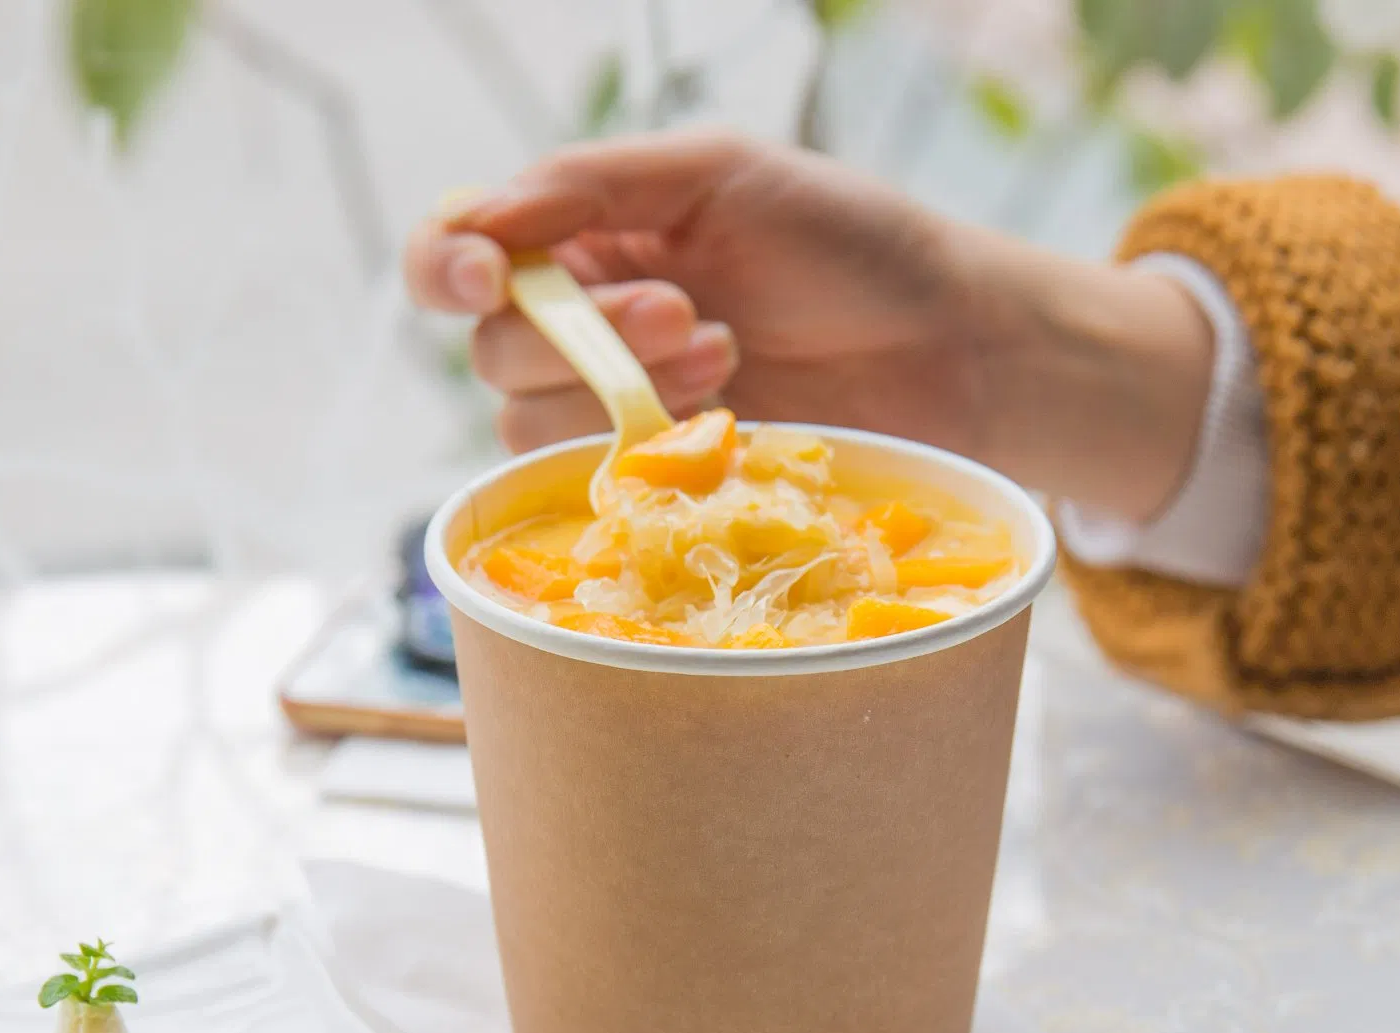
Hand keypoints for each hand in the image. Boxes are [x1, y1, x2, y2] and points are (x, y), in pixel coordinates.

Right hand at [405, 133, 1213, 520]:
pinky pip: (595, 488)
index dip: (446, 265)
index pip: (459, 251)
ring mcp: (620, 415)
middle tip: (689, 314)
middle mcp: (586, 328)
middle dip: (579, 334)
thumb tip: (480, 218)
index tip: (487, 275)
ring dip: (624, 390)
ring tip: (730, 359)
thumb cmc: (849, 244)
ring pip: (532, 425)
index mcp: (587, 235)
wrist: (953, 347)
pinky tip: (729, 421)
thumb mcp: (723, 174)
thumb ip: (594, 182)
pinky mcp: (662, 490)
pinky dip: (649, 452)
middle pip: (493, 348)